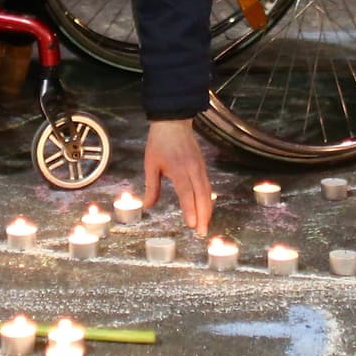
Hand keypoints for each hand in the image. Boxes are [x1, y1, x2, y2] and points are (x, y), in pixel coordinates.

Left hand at [142, 118, 212, 235]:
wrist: (173, 122)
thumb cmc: (159, 143)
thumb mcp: (151, 164)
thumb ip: (151, 187)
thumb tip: (148, 206)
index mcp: (179, 170)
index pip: (187, 194)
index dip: (190, 210)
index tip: (192, 225)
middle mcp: (193, 170)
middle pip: (201, 196)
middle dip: (203, 216)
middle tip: (201, 233)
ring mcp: (200, 168)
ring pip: (207, 192)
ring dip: (207, 209)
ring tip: (204, 225)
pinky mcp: (203, 166)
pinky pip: (207, 186)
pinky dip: (208, 199)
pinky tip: (205, 209)